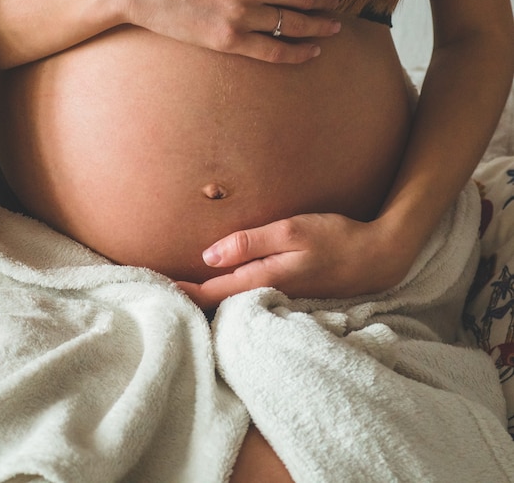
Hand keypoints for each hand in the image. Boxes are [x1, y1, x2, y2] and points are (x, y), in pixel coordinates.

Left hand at [175, 214, 412, 310]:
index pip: (212, 292)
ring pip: (234, 303)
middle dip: (191, 298)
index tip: (156, 287)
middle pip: (220, 303)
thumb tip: (208, 255)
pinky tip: (223, 288)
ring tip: (183, 291)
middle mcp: (268, 294)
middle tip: (160, 291)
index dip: (183, 291)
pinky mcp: (290, 294)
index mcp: (264, 279)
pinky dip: (230, 295)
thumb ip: (250, 242)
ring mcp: (280, 297)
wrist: (377, 257)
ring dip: (208, 298)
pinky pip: (251, 298)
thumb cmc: (335, 238)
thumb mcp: (292, 231)